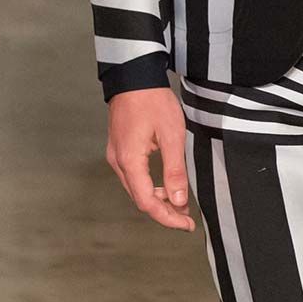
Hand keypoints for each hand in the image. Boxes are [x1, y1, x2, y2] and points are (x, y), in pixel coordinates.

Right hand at [105, 86, 195, 231]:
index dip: (167, 218)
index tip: (186, 225)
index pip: (147, 202)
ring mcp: (116, 156)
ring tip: (180, 203)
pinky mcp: (119, 149)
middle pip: (140, 199)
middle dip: (164, 212)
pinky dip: (150, 186)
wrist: (134, 76)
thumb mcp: (172, 135)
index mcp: (130, 161)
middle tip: (187, 218)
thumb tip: (178, 202)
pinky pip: (134, 177)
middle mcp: (118, 162)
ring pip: (136, 189)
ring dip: (158, 200)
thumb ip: (175, 170)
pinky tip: (166, 185)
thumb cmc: (153, 101)